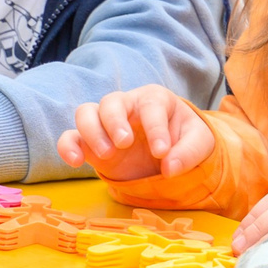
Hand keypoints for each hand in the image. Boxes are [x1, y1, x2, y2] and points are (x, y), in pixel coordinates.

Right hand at [57, 86, 215, 180]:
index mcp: (154, 100)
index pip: (150, 105)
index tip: (161, 151)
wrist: (168, 155)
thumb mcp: (199, 143)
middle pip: (110, 101)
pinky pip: (70, 137)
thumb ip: (189, 153)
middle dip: (115, 121)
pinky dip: (68, 146)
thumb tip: (170, 167)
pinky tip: (75, 161)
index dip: (155, 127)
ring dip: (92, 131)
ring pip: (86, 112)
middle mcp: (126, 106)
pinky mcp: (91, 144)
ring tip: (107, 154)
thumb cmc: (184, 140)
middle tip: (125, 143)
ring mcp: (105, 124)